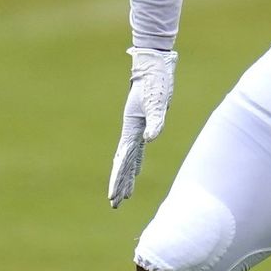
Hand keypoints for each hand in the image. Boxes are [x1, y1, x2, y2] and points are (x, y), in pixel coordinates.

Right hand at [107, 47, 177, 207]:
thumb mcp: (157, 102)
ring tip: (123, 196)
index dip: (118, 178)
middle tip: (115, 204)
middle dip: (119, 184)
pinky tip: (137, 173)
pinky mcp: (144, 125)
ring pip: (129, 160)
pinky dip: (136, 164)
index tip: (113, 196)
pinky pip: (137, 152)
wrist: (153, 66)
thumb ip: (156, 121)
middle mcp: (131, 132)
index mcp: (131, 129)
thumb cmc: (155, 82)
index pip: (122, 160)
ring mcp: (136, 129)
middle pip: (122, 164)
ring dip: (126, 177)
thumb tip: (151, 139)